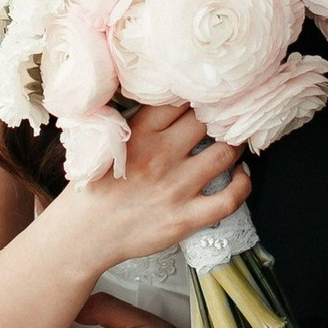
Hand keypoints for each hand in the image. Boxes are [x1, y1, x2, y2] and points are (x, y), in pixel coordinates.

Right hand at [46, 102, 250, 271]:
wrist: (83, 235)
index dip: (199, 93)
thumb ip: (139, 122)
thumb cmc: (94, 188)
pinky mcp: (185, 217)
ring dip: (236, 144)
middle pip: (207, 121)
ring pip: (225, 153)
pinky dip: (243, 184)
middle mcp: (161, 155)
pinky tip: (241, 175)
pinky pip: (229, 198)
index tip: (208, 93)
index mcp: (139, 133)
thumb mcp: (106, 143)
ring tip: (236, 140)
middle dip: (222, 115)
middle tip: (229, 115)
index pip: (180, 99)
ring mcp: (176, 188)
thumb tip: (172, 100)